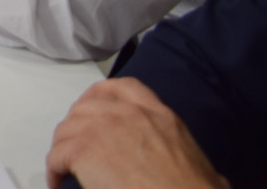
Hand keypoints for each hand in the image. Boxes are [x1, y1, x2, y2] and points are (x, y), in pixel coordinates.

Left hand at [46, 79, 223, 188]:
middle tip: (75, 144)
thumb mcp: (199, 160)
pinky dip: (54, 169)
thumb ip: (187, 152)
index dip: (101, 96)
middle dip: (76, 125)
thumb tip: (213, 176)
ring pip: (67, 129)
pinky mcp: (82, 149)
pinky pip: (56, 155)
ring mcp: (100, 127)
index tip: (92, 107)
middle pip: (85, 107)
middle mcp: (126, 112)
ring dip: (63, 147)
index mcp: (157, 113)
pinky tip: (58, 180)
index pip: (121, 88)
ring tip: (65, 166)